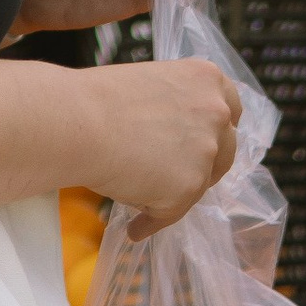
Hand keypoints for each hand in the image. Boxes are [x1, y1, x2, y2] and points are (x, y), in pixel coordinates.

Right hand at [82, 58, 236, 228]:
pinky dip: (154, 220)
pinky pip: (173, 212)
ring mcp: (206, 151)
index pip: (231, 109)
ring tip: (138, 199)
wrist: (74, 122)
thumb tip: (175, 141)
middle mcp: (217, 112)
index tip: (204, 143)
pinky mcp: (188, 187)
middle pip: (224, 149)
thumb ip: (177, 108)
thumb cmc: (95, 100)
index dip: (217, 130)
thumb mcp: (150, 87)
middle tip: (171, 176)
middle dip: (204, 166)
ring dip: (176, 193)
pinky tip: (134, 226)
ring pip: (199, 184)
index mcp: (207, 78)